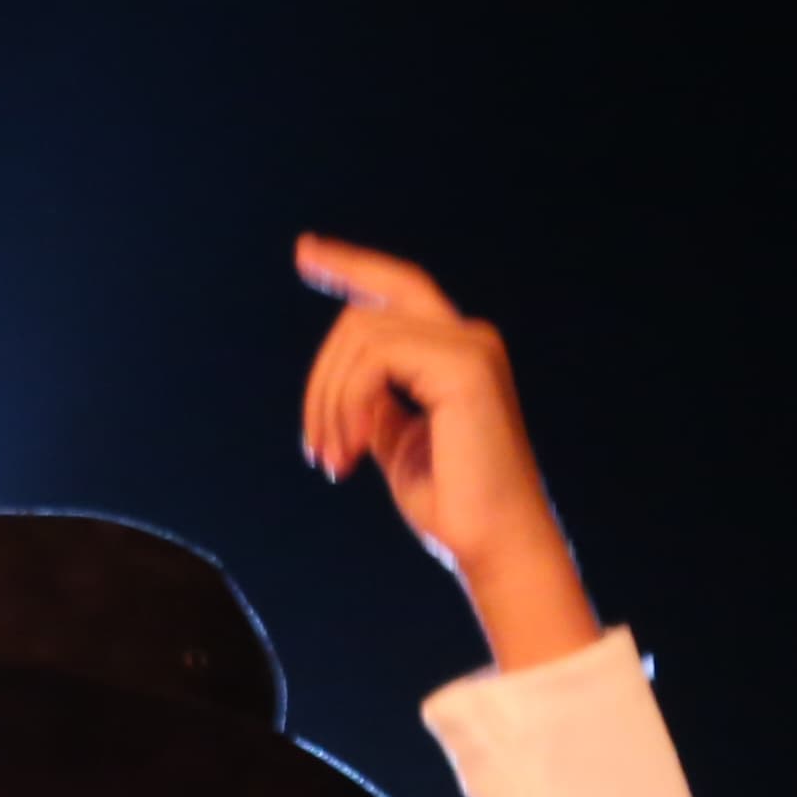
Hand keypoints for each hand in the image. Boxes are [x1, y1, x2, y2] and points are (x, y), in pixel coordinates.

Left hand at [294, 237, 603, 671]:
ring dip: (329, 405)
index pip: (396, 289)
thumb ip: (378, 402)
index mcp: (454, 351)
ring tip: (332, 461)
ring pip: (361, 336)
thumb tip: (345, 381)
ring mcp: (470, 346)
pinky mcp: (464, 366)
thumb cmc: (450, 504)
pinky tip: (349, 454)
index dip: (350, 267)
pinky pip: (374, 360)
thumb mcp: (397, 443)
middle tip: (315, 451)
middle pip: (364, 313)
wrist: (491, 543)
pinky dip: (347, 405)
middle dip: (320, 378)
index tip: (304, 252)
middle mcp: (468, 338)